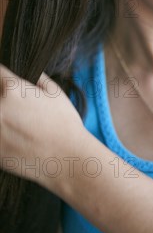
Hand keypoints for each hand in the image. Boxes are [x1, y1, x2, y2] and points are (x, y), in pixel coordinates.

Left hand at [0, 63, 85, 191]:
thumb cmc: (64, 125)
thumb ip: (37, 78)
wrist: (66, 159)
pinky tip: (15, 138)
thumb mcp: (56, 93)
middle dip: (2, 99)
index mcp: (12, 90)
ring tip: (16, 124)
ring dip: (2, 117)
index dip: (2, 77)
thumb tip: (30, 72)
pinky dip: (1, 135)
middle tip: (16, 109)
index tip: (6, 83)